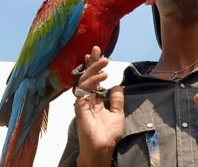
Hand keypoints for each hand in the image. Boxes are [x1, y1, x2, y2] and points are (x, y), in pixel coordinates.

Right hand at [74, 46, 123, 166]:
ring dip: (94, 69)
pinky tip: (102, 76)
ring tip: (105, 62)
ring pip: (84, 80)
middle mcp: (87, 99)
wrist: (103, 147)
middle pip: (87, 77)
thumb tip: (117, 86)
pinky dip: (92, 81)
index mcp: (95, 100)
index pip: (93, 80)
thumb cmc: (108, 134)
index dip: (95, 67)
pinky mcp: (80, 107)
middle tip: (97, 49)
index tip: (98, 55)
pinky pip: (83, 90)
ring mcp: (82, 103)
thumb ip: (117, 100)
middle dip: (91, 62)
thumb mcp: (117, 113)